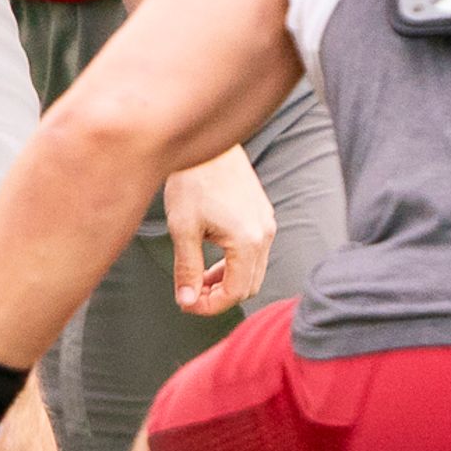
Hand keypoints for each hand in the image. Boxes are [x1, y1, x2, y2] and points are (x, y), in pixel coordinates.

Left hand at [160, 144, 275, 315]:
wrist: (206, 145)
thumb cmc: (194, 180)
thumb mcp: (183, 229)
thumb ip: (187, 269)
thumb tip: (187, 300)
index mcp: (248, 240)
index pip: (235, 292)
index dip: (209, 306)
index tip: (186, 304)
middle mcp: (265, 234)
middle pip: (248, 286)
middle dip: (218, 297)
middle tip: (189, 295)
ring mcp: (267, 223)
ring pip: (252, 270)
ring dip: (226, 281)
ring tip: (197, 279)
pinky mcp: (262, 214)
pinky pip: (254, 252)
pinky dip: (233, 264)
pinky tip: (210, 258)